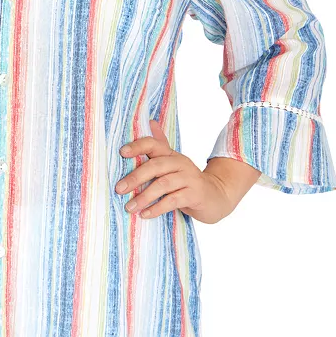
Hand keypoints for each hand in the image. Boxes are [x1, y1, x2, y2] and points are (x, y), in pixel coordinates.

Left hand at [115, 118, 253, 223]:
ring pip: (163, 184)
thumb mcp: (173, 164)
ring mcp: (189, 178)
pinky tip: (145, 214)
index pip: (153, 144)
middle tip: (119, 189)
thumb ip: (160, 145)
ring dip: (144, 196)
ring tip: (130, 207)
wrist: (216, 196)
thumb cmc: (187, 181)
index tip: (122, 152)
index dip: (138, 146)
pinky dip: (157, 208)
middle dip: (135, 177)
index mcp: (171, 155)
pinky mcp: (195, 194)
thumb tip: (150, 121)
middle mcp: (181, 163)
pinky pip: (173, 200)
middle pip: (155, 166)